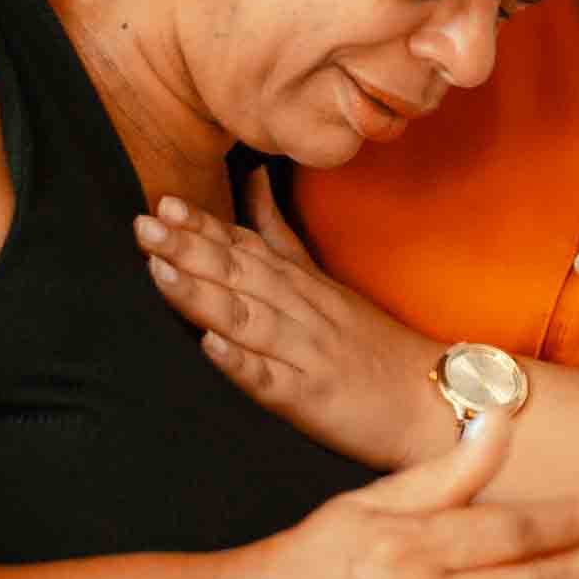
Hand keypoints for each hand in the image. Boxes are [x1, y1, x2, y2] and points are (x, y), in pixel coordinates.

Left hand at [135, 166, 450, 469]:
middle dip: (190, 249)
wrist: (433, 401)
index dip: (204, 227)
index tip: (164, 203)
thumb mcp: (326, 281)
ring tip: (161, 272)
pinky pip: (273, 381)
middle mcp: (303, 312)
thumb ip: (281, 235)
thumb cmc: (374, 346)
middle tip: (145, 224)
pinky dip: (243, 363)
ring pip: (249, 319)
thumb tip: (251, 176)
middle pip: (242, 275)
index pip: (249, 248)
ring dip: (205, 294)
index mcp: (304, 287)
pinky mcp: (313, 398)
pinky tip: (212, 348)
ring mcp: (307, 354)